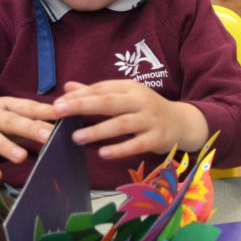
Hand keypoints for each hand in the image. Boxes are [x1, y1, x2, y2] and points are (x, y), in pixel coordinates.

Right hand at [0, 97, 55, 181]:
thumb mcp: (8, 116)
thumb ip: (32, 120)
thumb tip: (66, 123)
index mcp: (4, 106)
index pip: (27, 107)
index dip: (44, 110)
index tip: (62, 114)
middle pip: (10, 121)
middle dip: (29, 128)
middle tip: (47, 136)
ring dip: (5, 146)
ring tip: (22, 157)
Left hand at [52, 80, 208, 159]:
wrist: (182, 123)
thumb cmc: (148, 110)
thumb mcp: (126, 97)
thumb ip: (98, 93)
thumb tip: (67, 87)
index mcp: (131, 88)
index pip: (102, 89)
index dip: (80, 95)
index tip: (57, 103)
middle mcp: (141, 101)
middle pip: (110, 103)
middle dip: (83, 106)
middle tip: (59, 112)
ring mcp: (151, 120)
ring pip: (121, 124)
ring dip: (98, 130)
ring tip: (76, 137)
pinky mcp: (157, 139)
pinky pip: (136, 144)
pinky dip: (120, 149)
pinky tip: (103, 153)